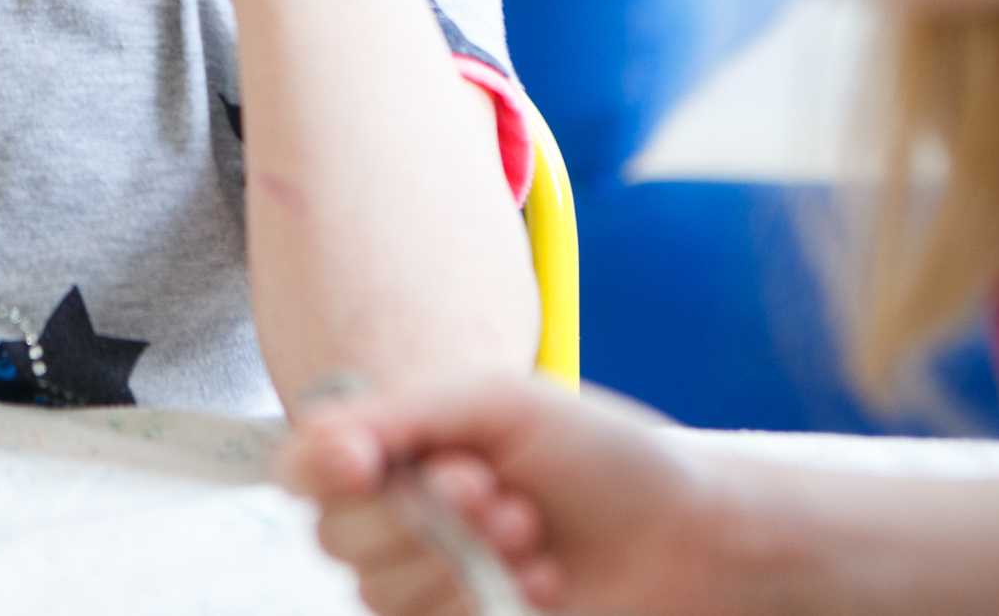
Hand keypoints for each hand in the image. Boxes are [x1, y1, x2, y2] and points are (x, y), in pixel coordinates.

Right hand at [283, 375, 718, 615]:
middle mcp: (404, 521)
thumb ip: (397, 414)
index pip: (305, 470)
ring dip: (463, 558)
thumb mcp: (495, 404)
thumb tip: (315, 443)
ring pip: (383, 592)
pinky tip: (543, 581)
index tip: (364, 463)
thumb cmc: (601, 455)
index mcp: (400, 453)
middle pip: (338, 537)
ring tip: (532, 531)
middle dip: (422, 513)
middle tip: (495, 489)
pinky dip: (487, 603)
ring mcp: (433, 586)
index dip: (321, 469)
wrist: (692, 535)